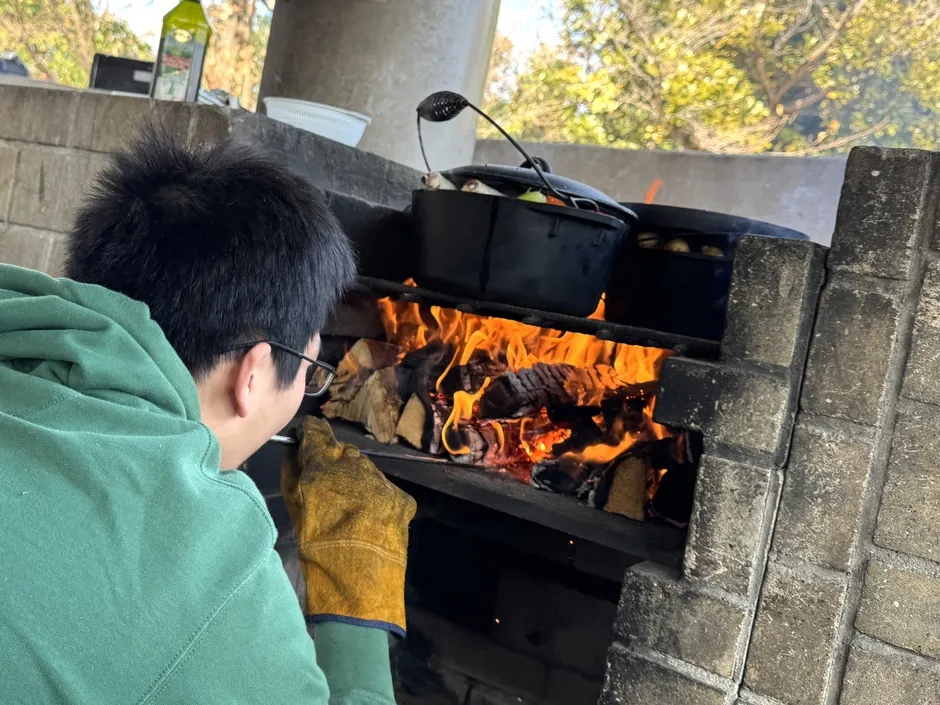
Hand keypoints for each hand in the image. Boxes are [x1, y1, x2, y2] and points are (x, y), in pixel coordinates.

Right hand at [281, 417, 416, 636]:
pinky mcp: (401, 498)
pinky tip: (367, 521)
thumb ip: (292, 473)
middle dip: (334, 463)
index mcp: (326, 464)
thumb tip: (295, 451)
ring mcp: (382, 481)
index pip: (317, 432)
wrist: (358, 580)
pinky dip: (374, 500)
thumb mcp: (294, 508)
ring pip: (365, 471)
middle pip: (343, 453)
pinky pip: (383, 491)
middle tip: (326, 487)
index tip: (304, 438)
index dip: (309, 434)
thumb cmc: (316, 545)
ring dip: (355, 481)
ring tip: (348, 510)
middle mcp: (357, 465)